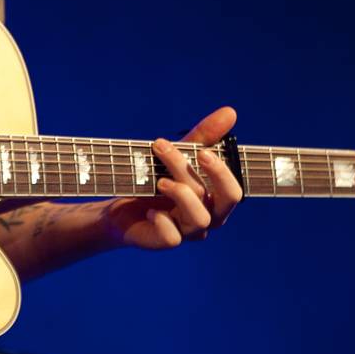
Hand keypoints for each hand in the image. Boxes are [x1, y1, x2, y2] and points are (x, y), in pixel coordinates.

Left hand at [103, 106, 240, 249]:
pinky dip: (163, 221)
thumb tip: (230, 111)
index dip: (223, 172)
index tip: (202, 151)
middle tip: (193, 153)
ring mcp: (187, 232)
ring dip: (182, 192)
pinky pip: (172, 238)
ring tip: (160, 179)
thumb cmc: (156, 177)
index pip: (234, 191)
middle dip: (212, 175)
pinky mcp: (164, 242)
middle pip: (225, 202)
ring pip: (199, 217)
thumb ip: (204, 136)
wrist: (120, 206)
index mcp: (215, 199)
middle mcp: (207, 217)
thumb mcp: (179, 154)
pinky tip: (150, 209)